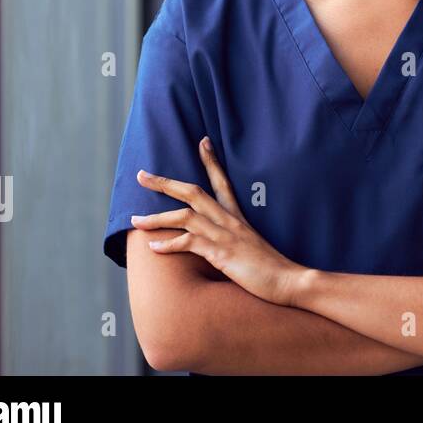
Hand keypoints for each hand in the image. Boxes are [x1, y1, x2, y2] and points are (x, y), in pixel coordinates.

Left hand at [132, 137, 305, 306]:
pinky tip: (153, 248)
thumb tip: (222, 242)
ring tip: (135, 220)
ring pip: (185, 216)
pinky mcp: (222, 252)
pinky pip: (189, 242)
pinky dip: (169, 244)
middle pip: (193, 192)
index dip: (212, 162)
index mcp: (238, 217)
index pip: (222, 182)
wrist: (288, 280)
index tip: (202, 142)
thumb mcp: (251, 247)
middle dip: (165, 183)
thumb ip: (235, 239)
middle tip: (142, 175)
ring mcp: (225, 235)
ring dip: (156, 218)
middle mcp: (230, 220)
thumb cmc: (270, 267)